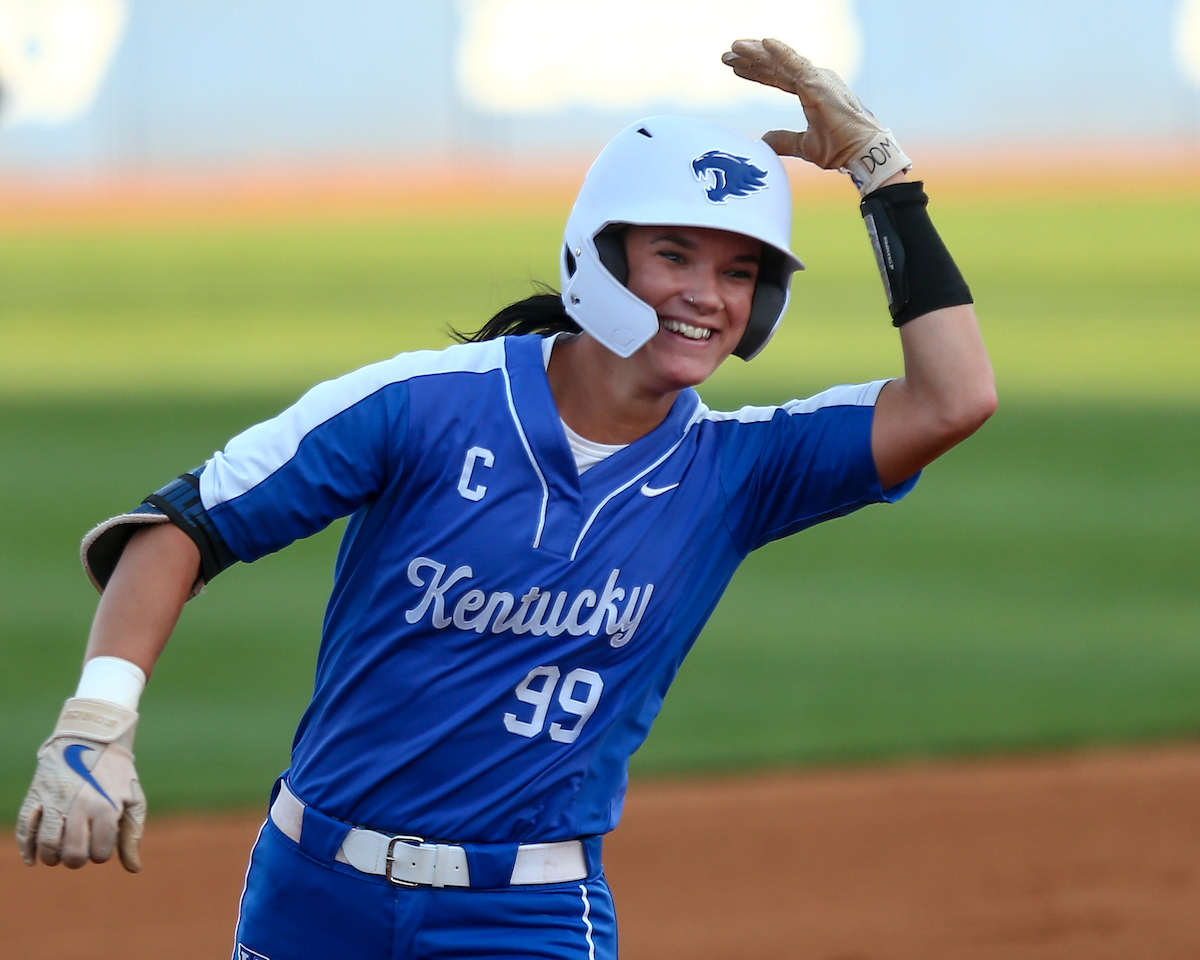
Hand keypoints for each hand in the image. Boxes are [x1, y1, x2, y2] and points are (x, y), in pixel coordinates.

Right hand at [16, 698, 145, 871]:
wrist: (93, 736)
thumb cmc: (117, 771)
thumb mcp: (133, 799)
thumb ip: (132, 834)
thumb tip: (134, 869)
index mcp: (106, 807)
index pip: (100, 853)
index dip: (101, 853)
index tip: (102, 842)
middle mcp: (80, 806)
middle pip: (72, 855)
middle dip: (77, 859)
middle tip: (80, 850)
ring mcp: (56, 800)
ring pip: (47, 847)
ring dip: (53, 857)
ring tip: (60, 851)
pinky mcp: (37, 794)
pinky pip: (25, 828)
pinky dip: (27, 848)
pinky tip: (33, 858)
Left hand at [721, 38, 910, 193]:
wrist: (861, 152)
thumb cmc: (840, 149)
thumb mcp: (803, 146)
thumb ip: (784, 140)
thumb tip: (763, 139)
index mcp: (811, 91)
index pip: (778, 78)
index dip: (756, 72)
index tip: (735, 68)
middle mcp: (815, 80)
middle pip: (776, 67)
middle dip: (751, 60)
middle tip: (727, 54)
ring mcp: (818, 80)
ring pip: (781, 63)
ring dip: (757, 54)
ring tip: (735, 47)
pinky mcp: (819, 84)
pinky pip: (796, 65)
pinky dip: (780, 53)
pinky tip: (764, 43)